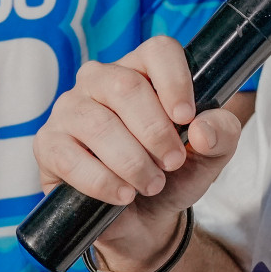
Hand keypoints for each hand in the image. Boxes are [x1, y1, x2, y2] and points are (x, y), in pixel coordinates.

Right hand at [34, 37, 242, 271]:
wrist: (143, 221)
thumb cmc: (173, 174)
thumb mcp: (210, 157)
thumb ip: (221, 135)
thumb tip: (202, 129)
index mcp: (143, 70)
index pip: (158, 51)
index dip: (174, 80)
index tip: (186, 117)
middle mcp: (100, 80)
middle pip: (126, 87)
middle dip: (155, 132)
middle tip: (172, 162)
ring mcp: (69, 109)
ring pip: (98, 123)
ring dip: (132, 161)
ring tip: (151, 184)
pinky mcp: (49, 144)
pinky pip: (70, 157)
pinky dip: (103, 181)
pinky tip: (122, 195)